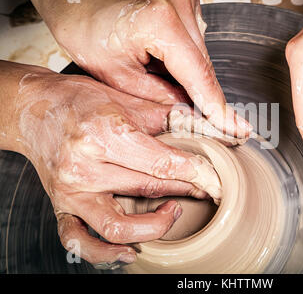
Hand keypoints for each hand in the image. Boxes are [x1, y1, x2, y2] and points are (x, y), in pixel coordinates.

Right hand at [2, 61, 227, 266]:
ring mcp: (72, 191)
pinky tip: (129, 251)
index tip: (218, 180)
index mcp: (105, 133)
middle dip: (187, 190)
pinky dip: (105, 254)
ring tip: (173, 211)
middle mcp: (85, 166)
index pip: (163, 163)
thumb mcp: (128, 100)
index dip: (198, 174)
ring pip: (120, 226)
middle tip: (207, 187)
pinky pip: (80, 242)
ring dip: (155, 226)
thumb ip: (171, 117)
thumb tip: (212, 127)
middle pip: (149, 189)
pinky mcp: (62, 206)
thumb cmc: (81, 100)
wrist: (33, 109)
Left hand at [18, 0, 251, 137]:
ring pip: (200, 51)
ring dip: (187, 70)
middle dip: (198, 91)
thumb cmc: (84, 27)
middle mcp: (178, 1)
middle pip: (203, 62)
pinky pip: (194, 37)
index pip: (198, 73)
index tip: (235, 128)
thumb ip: (158, 96)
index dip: (216, 105)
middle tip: (191, 115)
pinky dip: (182, 54)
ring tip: (152, 69)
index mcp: (159, 21)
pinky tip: (158, 53)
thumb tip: (190, 111)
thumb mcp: (116, 75)